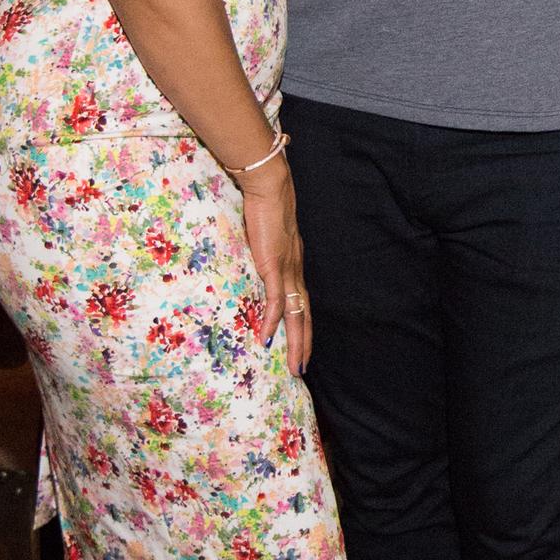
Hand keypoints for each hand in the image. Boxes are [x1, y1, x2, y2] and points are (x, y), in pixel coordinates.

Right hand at [240, 157, 310, 375]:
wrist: (270, 190)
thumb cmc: (266, 209)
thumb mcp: (267, 240)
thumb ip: (265, 255)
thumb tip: (256, 264)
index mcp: (294, 267)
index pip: (302, 304)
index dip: (303, 327)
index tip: (301, 347)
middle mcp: (295, 272)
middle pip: (303, 316)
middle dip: (303, 344)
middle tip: (300, 369)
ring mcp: (286, 270)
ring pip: (294, 314)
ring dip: (293, 342)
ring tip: (293, 364)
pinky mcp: (274, 266)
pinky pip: (274, 299)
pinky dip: (272, 320)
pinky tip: (267, 337)